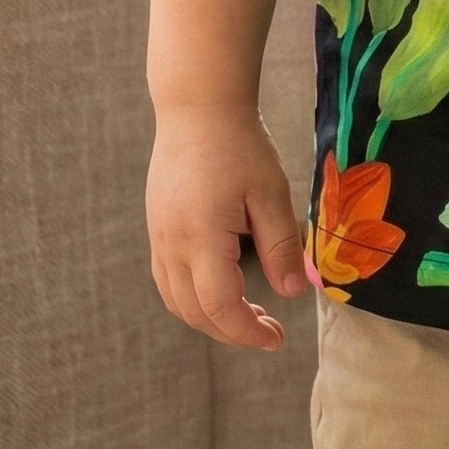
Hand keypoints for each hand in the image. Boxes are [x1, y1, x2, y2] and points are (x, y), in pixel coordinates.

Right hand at [147, 102, 309, 350]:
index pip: (220, 307)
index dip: (247, 332)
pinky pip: (167, 281)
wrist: (198, 109)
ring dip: (210, 318)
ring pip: (176, 301)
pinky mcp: (156, 229)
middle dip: (232, 331)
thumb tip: (292, 292)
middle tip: (270, 330)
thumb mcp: (271, 192)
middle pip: (195, 312)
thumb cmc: (240, 145)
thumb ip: (281, 244)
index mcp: (201, 237)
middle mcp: (171, 244)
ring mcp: (158, 238)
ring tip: (249, 314)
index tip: (276, 339)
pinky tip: (221, 289)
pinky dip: (192, 299)